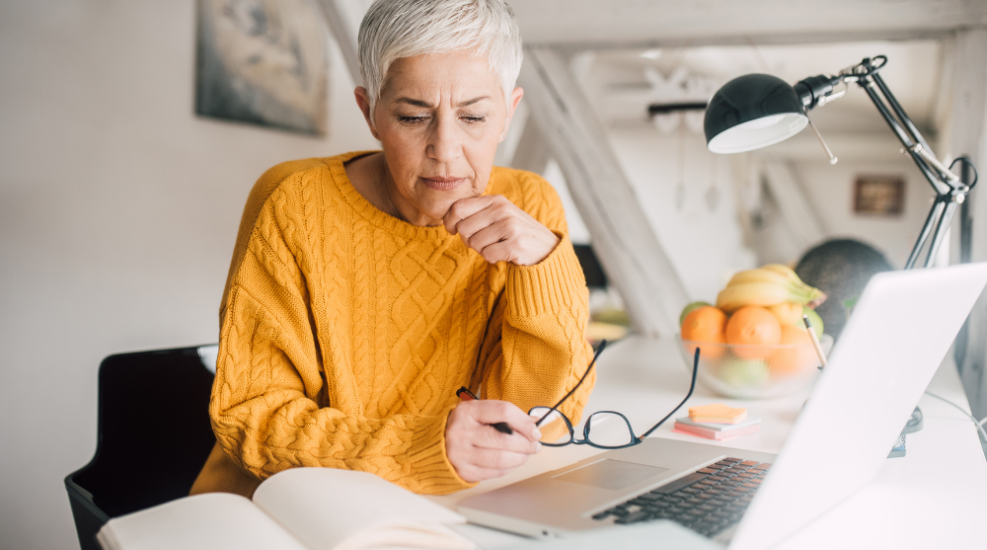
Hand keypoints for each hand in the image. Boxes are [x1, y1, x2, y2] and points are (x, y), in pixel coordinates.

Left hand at [444, 195, 559, 265]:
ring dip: (482, 250)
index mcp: (495, 200)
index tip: (454, 230)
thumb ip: (475, 213)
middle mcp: (503, 210)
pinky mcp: (516, 244)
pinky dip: (492, 258)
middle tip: (483, 242)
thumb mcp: (498, 215)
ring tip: (496, 246)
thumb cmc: (514, 233)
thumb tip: (449, 221)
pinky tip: (503, 254)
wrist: (545, 248)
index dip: (450, 222)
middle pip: (463, 228)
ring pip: (474, 243)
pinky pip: (488, 255)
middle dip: (468, 240)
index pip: (458, 208)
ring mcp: (510, 226)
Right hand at [445, 399, 542, 482]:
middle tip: (534, 445)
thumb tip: (535, 422)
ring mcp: (460, 453)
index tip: (534, 430)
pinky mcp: (464, 471)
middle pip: (504, 439)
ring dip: (520, 458)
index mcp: (467, 411)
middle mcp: (461, 431)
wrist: (438, 443)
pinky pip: (495, 472)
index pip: (503, 412)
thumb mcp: (481, 412)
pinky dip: (509, 468)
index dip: (524, 422)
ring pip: (501, 459)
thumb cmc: (466, 426)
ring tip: (525, 454)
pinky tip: (512, 462)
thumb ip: (506, 416)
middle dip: (526, 444)